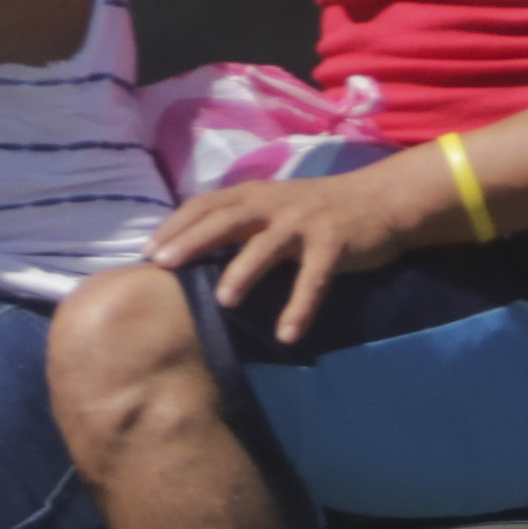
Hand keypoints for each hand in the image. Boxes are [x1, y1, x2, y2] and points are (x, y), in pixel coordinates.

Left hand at [147, 156, 437, 344]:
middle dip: (193, 240)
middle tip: (164, 266)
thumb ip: (239, 221)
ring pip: (267, 245)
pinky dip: (300, 305)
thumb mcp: (273, 207)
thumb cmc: (315, 209)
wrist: (379, 199)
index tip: (149, 252)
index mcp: (255, 194)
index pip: (206, 203)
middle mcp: (274, 203)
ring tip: (223, 301)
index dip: (176, 224)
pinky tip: (288, 334)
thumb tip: (189, 251)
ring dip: (243, 271)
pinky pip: (314, 278)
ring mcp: (304, 222)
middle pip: (226, 218)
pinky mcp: (335, 243)